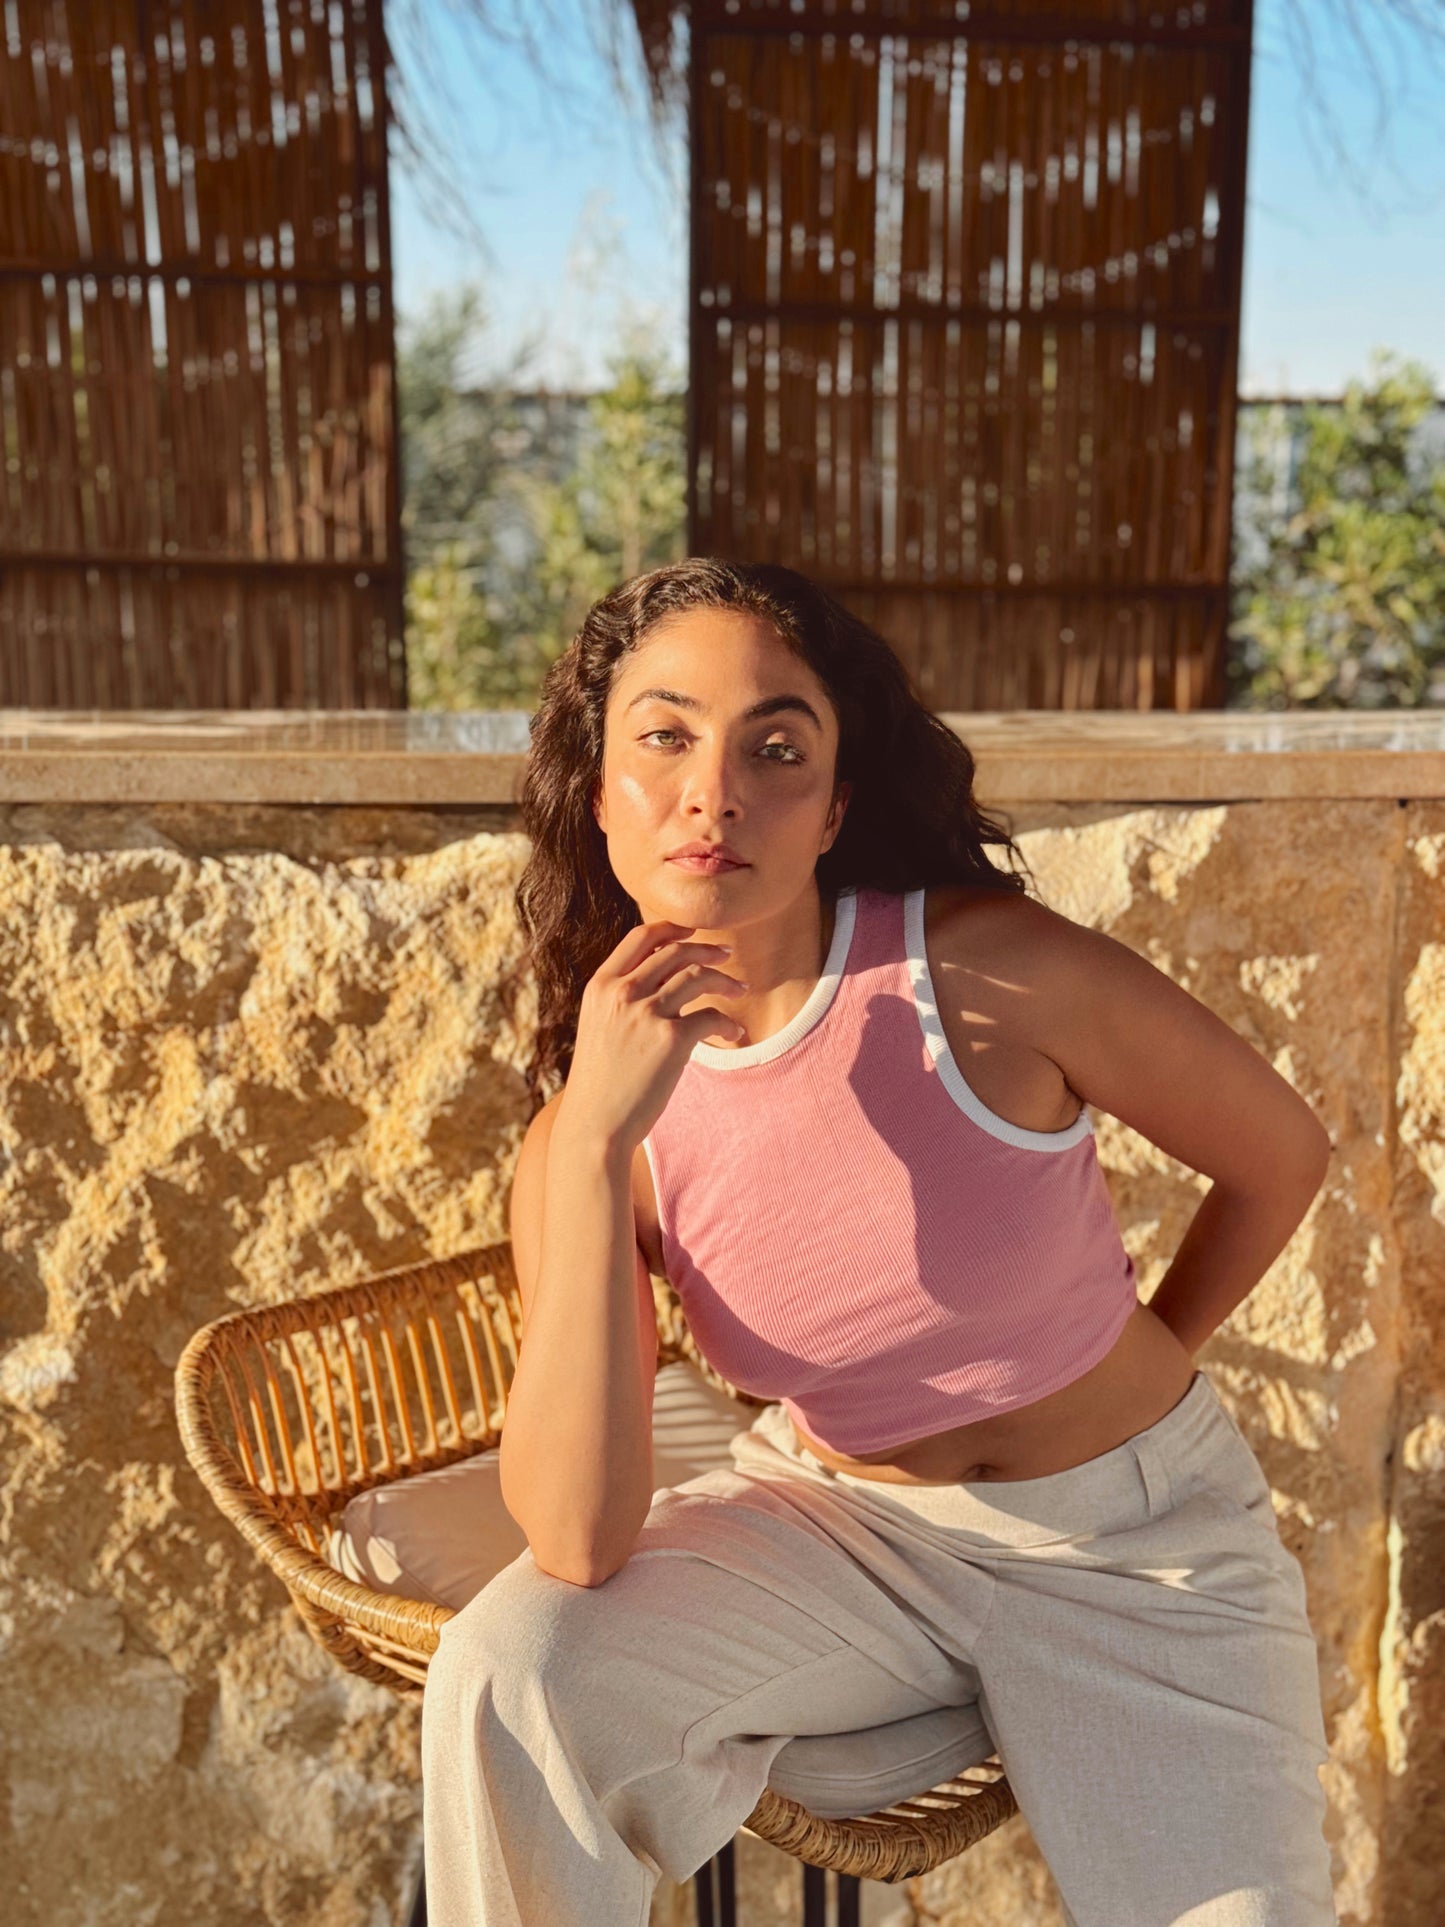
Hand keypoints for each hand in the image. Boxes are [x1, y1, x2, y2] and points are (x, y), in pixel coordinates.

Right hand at [558, 919, 748, 1153]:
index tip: (694, 930)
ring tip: (740, 988)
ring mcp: (646, 1014)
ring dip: (725, 980)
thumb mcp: (599, 1027)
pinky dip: (729, 1022)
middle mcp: (622, 993)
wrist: (596, 1124)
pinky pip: (712, 1016)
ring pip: (698, 976)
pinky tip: (734, 1033)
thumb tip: (661, 979)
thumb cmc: (600, 1082)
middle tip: (726, 955)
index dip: (672, 928)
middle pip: (675, 951)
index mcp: (601, 986)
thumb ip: (622, 1000)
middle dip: (707, 949)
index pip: (641, 938)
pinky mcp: (671, 1039)